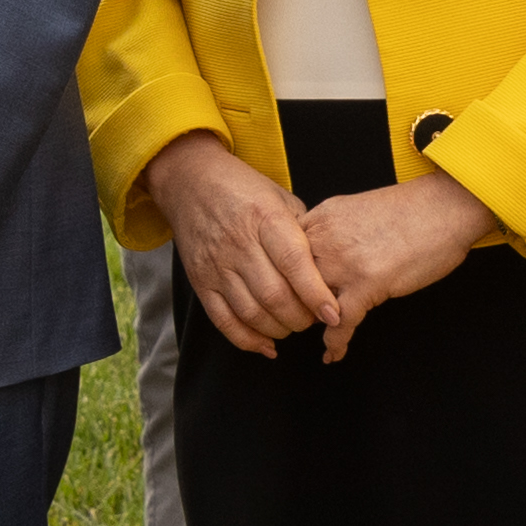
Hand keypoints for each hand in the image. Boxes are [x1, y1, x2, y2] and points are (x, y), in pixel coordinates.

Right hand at [144, 131, 331, 357]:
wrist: (191, 181)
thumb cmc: (244, 189)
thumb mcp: (280, 198)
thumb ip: (303, 232)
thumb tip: (327, 270)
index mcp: (265, 218)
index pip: (294, 263)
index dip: (316, 293)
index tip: (334, 313)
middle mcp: (239, 243)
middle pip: (274, 295)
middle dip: (301, 318)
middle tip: (314, 319)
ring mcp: (216, 265)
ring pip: (251, 313)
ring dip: (279, 329)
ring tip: (292, 325)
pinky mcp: (200, 281)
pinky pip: (223, 321)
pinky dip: (247, 340)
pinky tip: (267, 344)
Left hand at [295, 172, 498, 360]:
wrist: (446, 207)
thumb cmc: (410, 209)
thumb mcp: (353, 210)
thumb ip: (330, 232)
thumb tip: (318, 255)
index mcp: (320, 219)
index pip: (281, 254)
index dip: (278, 278)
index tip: (280, 295)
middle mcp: (325, 239)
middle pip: (288, 281)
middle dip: (290, 304)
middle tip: (293, 320)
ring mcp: (344, 262)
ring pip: (308, 303)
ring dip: (309, 324)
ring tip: (311, 336)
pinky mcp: (368, 283)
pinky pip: (341, 323)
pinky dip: (335, 343)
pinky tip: (333, 354)